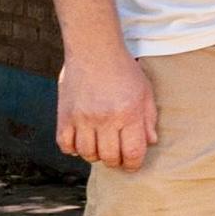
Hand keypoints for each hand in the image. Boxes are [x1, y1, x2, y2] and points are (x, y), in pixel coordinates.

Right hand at [55, 44, 157, 171]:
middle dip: (116, 162)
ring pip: (87, 154)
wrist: (94, 50)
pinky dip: (74, 149)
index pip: (132, 153)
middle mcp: (105, 119)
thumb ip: (148, 119)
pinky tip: (82, 141)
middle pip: (109, 157)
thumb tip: (150, 143)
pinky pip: (65, 145)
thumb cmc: (124, 71)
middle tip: (117, 156)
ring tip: (101, 147)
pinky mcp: (64, 116)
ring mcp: (82, 119)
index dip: (133, 164)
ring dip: (95, 155)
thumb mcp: (145, 92)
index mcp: (129, 114)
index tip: (132, 165)